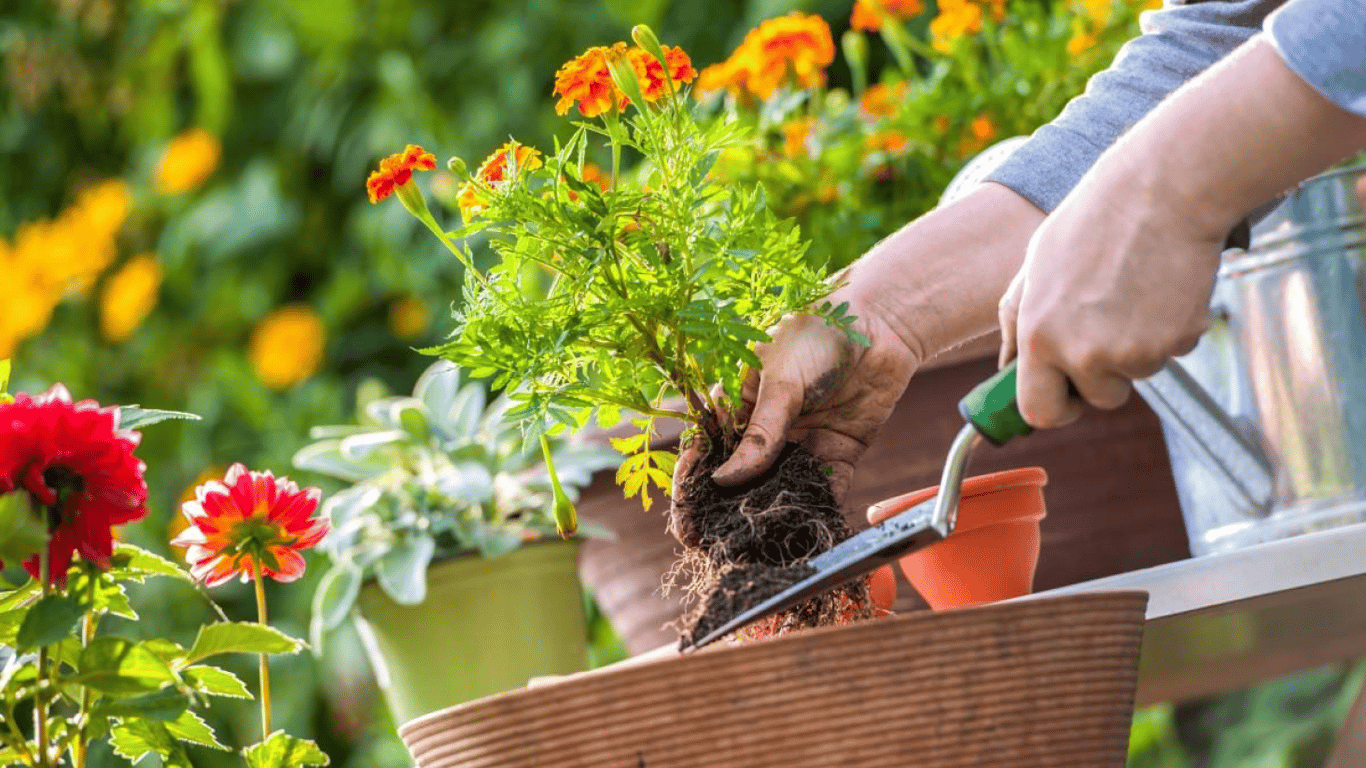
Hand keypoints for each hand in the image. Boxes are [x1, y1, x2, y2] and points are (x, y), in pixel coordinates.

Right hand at [666, 300, 921, 544]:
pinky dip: (815, 513)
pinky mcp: (837, 454)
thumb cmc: (817, 332)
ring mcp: (800, 444)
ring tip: (755, 553)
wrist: (881, 321)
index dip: (692, 487)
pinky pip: (823, 490)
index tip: (685, 523)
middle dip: (725, 514)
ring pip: (777, 490)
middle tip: (714, 549)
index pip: (705, 452)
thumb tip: (725, 480)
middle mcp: (766, 430)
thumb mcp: (780, 379)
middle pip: (738, 481)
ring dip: (768, 518)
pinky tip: (804, 537)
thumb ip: (759, 432)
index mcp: (738, 404)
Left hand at [997, 157, 1220, 427]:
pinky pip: (1169, 352)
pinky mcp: (1177, 341)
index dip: (1054, 408)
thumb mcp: (1034, 269)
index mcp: (1039, 336)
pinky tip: (1159, 288)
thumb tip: (1006, 369)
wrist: (1162, 191)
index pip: (1039, 411)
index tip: (1065, 397)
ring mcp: (1134, 352)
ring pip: (1136, 374)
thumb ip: (1017, 324)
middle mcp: (1083, 353)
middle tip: (1107, 328)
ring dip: (1136, 347)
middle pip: (1097, 400)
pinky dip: (1167, 330)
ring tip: (1131, 292)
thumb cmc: (1092, 224)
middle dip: (1102, 379)